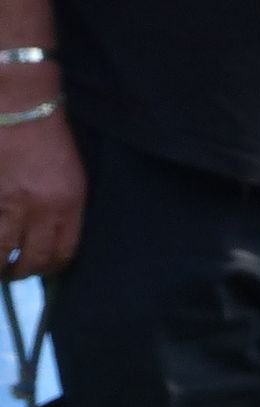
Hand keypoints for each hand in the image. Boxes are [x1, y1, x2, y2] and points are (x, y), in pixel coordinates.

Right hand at [0, 107, 84, 274]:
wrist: (20, 100)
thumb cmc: (47, 132)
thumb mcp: (71, 176)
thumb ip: (64, 209)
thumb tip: (49, 236)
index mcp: (67, 206)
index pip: (62, 253)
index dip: (51, 266)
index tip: (43, 268)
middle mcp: (39, 210)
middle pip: (33, 258)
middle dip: (24, 271)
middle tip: (15, 272)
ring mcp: (9, 202)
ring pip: (3, 249)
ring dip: (0, 263)